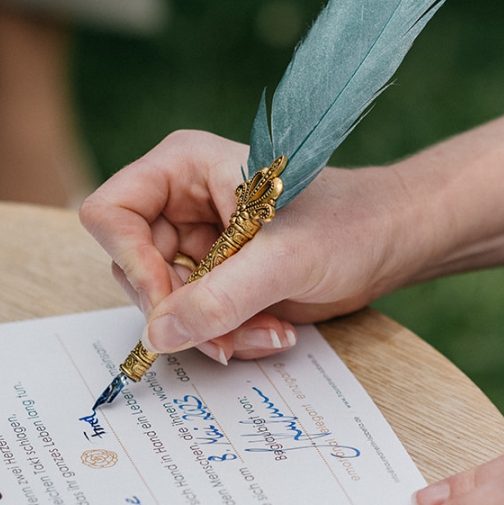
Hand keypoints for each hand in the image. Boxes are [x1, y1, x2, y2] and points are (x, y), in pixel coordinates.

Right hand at [79, 130, 419, 362]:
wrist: (392, 241)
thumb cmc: (348, 223)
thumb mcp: (283, 259)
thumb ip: (219, 298)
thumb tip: (157, 335)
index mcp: (181, 168)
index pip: (111, 214)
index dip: (132, 263)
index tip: (170, 303)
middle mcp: (178, 203)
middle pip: (133, 270)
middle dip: (183, 312)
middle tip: (229, 335)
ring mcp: (195, 244)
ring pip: (164, 306)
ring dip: (213, 331)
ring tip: (266, 331)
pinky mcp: (215, 280)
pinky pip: (196, 322)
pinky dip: (230, 336)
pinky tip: (272, 331)